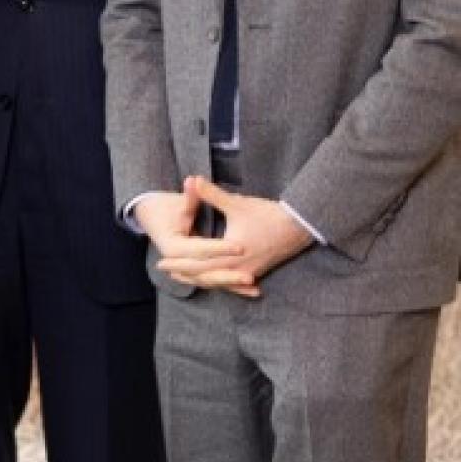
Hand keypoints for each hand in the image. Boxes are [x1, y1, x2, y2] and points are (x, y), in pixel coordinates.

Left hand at [156, 176, 312, 295]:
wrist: (299, 227)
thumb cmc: (268, 214)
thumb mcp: (237, 203)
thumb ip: (212, 194)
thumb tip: (192, 179)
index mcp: (230, 253)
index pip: (198, 263)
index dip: (179, 262)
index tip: (162, 260)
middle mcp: (238, 268)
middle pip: (205, 275)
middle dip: (184, 272)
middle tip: (164, 269)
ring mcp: (248, 272)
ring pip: (218, 281)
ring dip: (199, 279)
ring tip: (182, 276)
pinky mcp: (255, 272)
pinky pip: (232, 282)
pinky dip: (218, 282)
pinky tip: (214, 281)